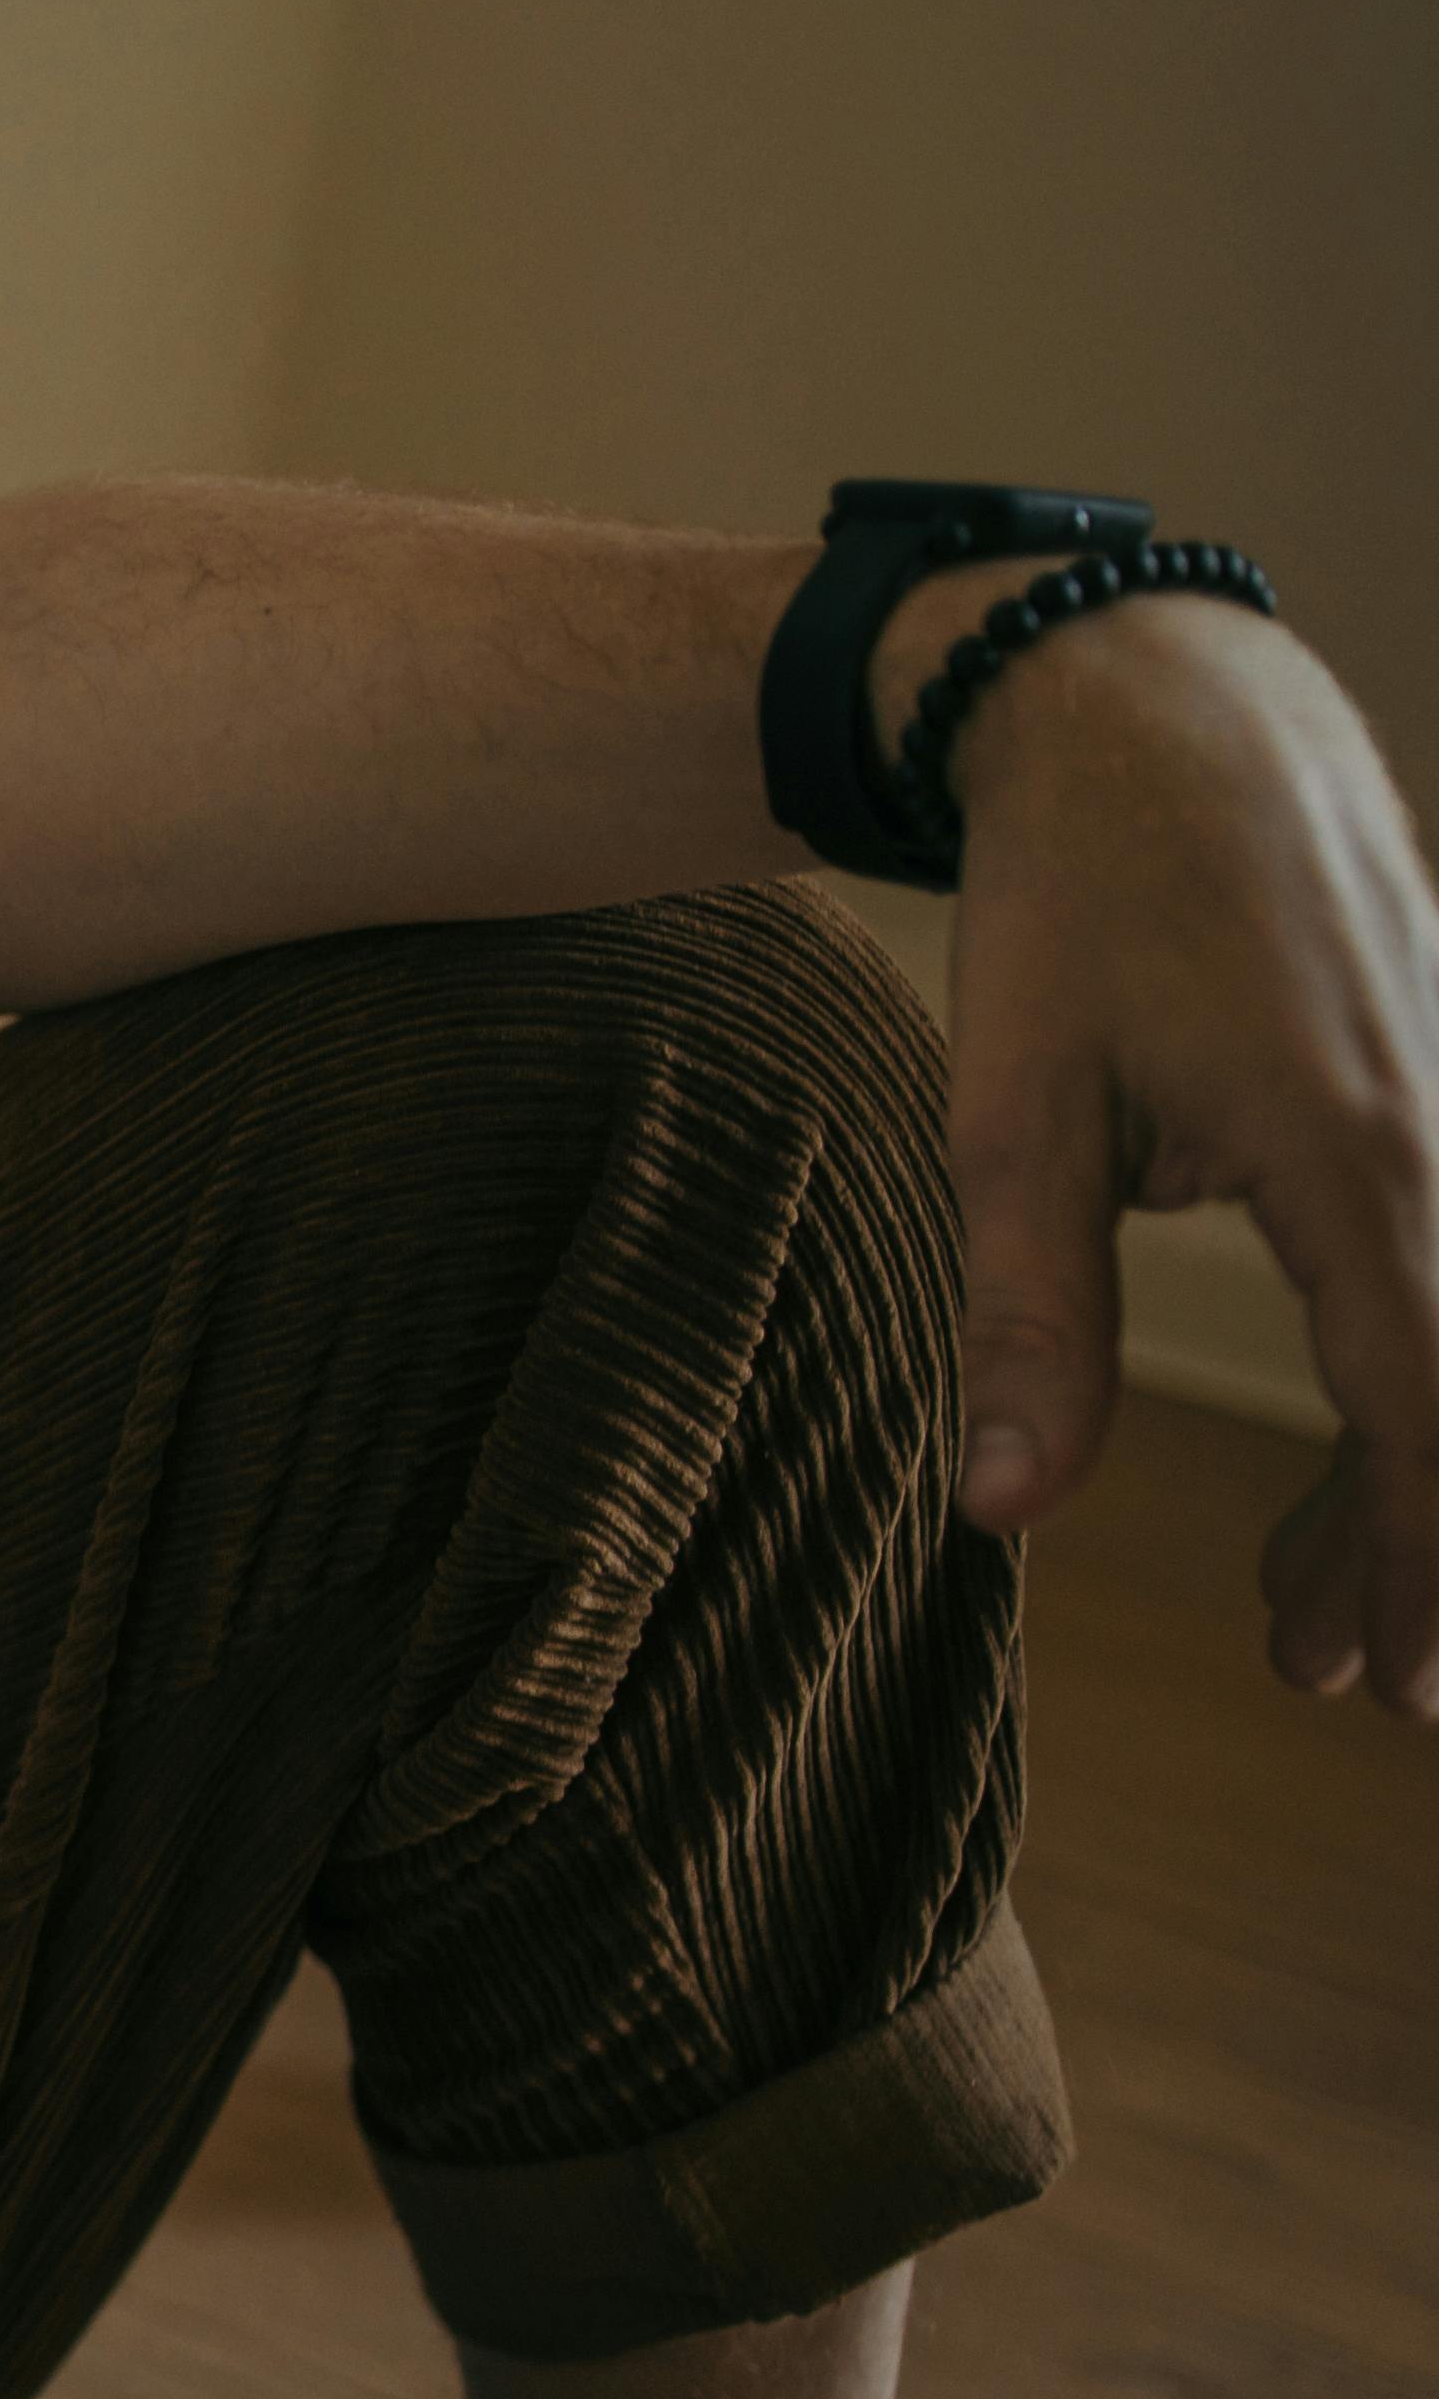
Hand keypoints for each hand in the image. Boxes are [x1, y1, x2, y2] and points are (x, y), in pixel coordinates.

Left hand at [926, 590, 1438, 1714]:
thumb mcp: (1011, 1115)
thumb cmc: (1072, 903)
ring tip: (1319, 1617)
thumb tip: (1003, 1511)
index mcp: (1353, 1154)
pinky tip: (1349, 1473)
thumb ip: (1026, 1321)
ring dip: (1413, 1480)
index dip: (1426, 1553)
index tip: (1405, 1676)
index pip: (1427, 1404)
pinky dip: (1415, 1379)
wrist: (1161, 714)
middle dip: (1429, 1550)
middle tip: (1354, 1684)